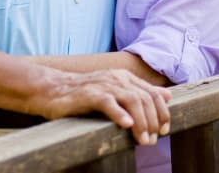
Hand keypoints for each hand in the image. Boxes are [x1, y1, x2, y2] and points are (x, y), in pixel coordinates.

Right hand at [38, 69, 170, 145]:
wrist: (51, 89)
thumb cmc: (83, 94)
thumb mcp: (115, 90)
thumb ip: (140, 92)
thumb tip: (167, 95)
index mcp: (125, 78)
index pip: (153, 93)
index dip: (163, 112)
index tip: (165, 130)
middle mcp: (117, 79)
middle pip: (145, 98)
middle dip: (153, 121)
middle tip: (152, 140)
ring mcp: (104, 85)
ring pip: (132, 100)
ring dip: (141, 122)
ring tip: (143, 139)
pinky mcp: (89, 94)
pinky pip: (108, 102)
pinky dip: (119, 113)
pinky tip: (126, 125)